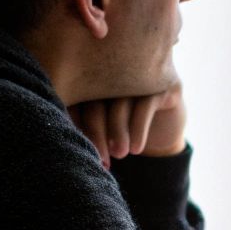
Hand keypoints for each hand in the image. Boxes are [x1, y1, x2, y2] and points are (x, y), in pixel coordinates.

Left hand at [71, 82, 186, 167]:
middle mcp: (112, 69)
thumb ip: (83, 128)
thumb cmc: (123, 130)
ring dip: (118, 132)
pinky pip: (144, 104)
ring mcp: (138, 73)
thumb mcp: (102, 129)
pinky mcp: (162, 81)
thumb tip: (68, 148)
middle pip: (96, 99)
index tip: (78, 152)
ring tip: (120, 155)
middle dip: (95, 132)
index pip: (75, 98)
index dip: (73, 124)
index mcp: (90, 76)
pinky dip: (138, 129)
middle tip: (101, 160)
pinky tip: (136, 149)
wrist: (163, 128)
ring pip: (119, 101)